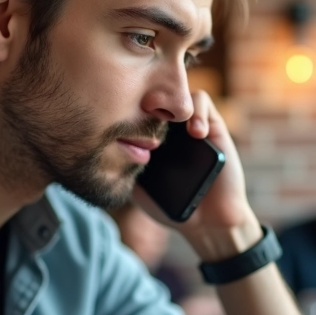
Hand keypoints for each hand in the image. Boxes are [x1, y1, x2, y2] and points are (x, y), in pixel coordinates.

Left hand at [132, 89, 261, 261]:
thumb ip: (123, 171)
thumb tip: (101, 152)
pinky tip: (196, 133)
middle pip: (156, 96)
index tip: (122, 114)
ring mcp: (191, 125)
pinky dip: (197, 111)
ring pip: (178, 92)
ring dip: (172, 101)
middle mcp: (170, 129)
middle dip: (148, 97)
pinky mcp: (213, 126)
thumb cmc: (173, 208)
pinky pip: (202, 102)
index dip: (130, 106)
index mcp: (151, 140)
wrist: (208, 222)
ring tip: (169, 119)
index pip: (138, 110)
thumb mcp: (139, 191)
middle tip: (142, 108)